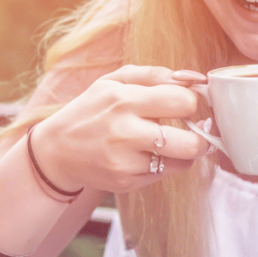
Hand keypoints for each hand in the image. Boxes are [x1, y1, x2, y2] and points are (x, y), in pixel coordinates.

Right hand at [30, 65, 210, 193]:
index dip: (193, 101)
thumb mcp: (116, 80)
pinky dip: (166, 164)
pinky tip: (152, 154)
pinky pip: (165, 174)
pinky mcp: (125, 182)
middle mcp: (125, 132)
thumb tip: (195, 78)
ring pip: (182, 162)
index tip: (188, 103)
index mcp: (125, 100)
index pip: (184, 101)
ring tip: (176, 141)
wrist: (57, 150)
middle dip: (201, 135)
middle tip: (196, 128)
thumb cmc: (92, 109)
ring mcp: (125, 161)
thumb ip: (157, 74)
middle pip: (191, 142)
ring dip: (186, 151)